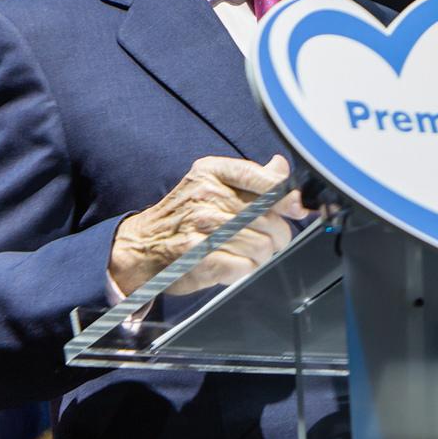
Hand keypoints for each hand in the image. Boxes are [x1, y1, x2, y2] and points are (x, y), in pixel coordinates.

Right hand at [110, 154, 306, 295]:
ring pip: (263, 246)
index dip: (288, 199)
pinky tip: (232, 264)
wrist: (140, 245)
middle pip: (271, 220)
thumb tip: (283, 169)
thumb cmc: (184, 214)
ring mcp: (202, 227)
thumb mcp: (212, 183)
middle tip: (265, 239)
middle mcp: (207, 196)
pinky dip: (245, 269)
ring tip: (244, 252)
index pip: (265, 181)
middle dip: (277, 235)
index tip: (296, 209)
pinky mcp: (199, 257)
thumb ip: (252, 177)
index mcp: (212, 172)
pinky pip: (246, 267)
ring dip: (261, 255)